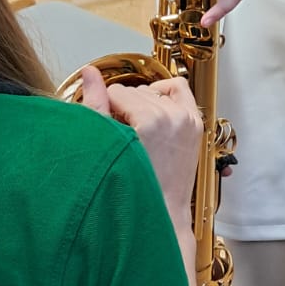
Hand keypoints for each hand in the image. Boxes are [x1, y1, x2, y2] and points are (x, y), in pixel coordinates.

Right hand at [80, 65, 201, 220]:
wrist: (161, 213)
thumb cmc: (133, 189)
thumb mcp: (107, 143)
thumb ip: (96, 105)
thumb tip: (89, 72)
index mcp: (152, 120)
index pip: (117, 92)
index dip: (106, 109)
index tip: (109, 129)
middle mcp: (174, 117)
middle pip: (134, 91)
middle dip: (123, 107)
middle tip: (122, 133)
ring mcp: (188, 120)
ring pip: (153, 92)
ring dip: (142, 104)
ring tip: (137, 128)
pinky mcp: (195, 124)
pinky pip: (178, 89)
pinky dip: (165, 95)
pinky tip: (154, 113)